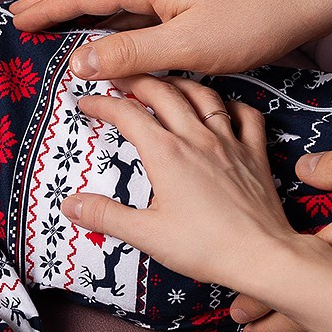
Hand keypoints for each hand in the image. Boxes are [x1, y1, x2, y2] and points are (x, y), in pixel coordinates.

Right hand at [9, 0, 331, 80]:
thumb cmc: (254, 18)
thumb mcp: (189, 45)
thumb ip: (132, 54)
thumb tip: (77, 62)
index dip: (46, 8)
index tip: (13, 21)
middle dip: (53, 0)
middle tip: (19, 16)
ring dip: (79, 6)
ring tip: (52, 21)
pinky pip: (137, 6)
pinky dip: (111, 17)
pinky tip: (111, 33)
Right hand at [64, 75, 310, 293]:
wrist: (261, 255)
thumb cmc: (204, 247)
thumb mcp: (145, 235)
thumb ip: (105, 216)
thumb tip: (69, 205)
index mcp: (166, 153)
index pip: (126, 114)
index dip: (102, 103)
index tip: (86, 102)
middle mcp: (197, 138)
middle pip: (162, 92)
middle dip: (136, 79)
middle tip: (118, 76)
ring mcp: (229, 143)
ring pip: (202, 96)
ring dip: (179, 83)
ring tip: (164, 81)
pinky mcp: (254, 154)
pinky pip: (246, 116)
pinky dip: (231, 104)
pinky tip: (222, 106)